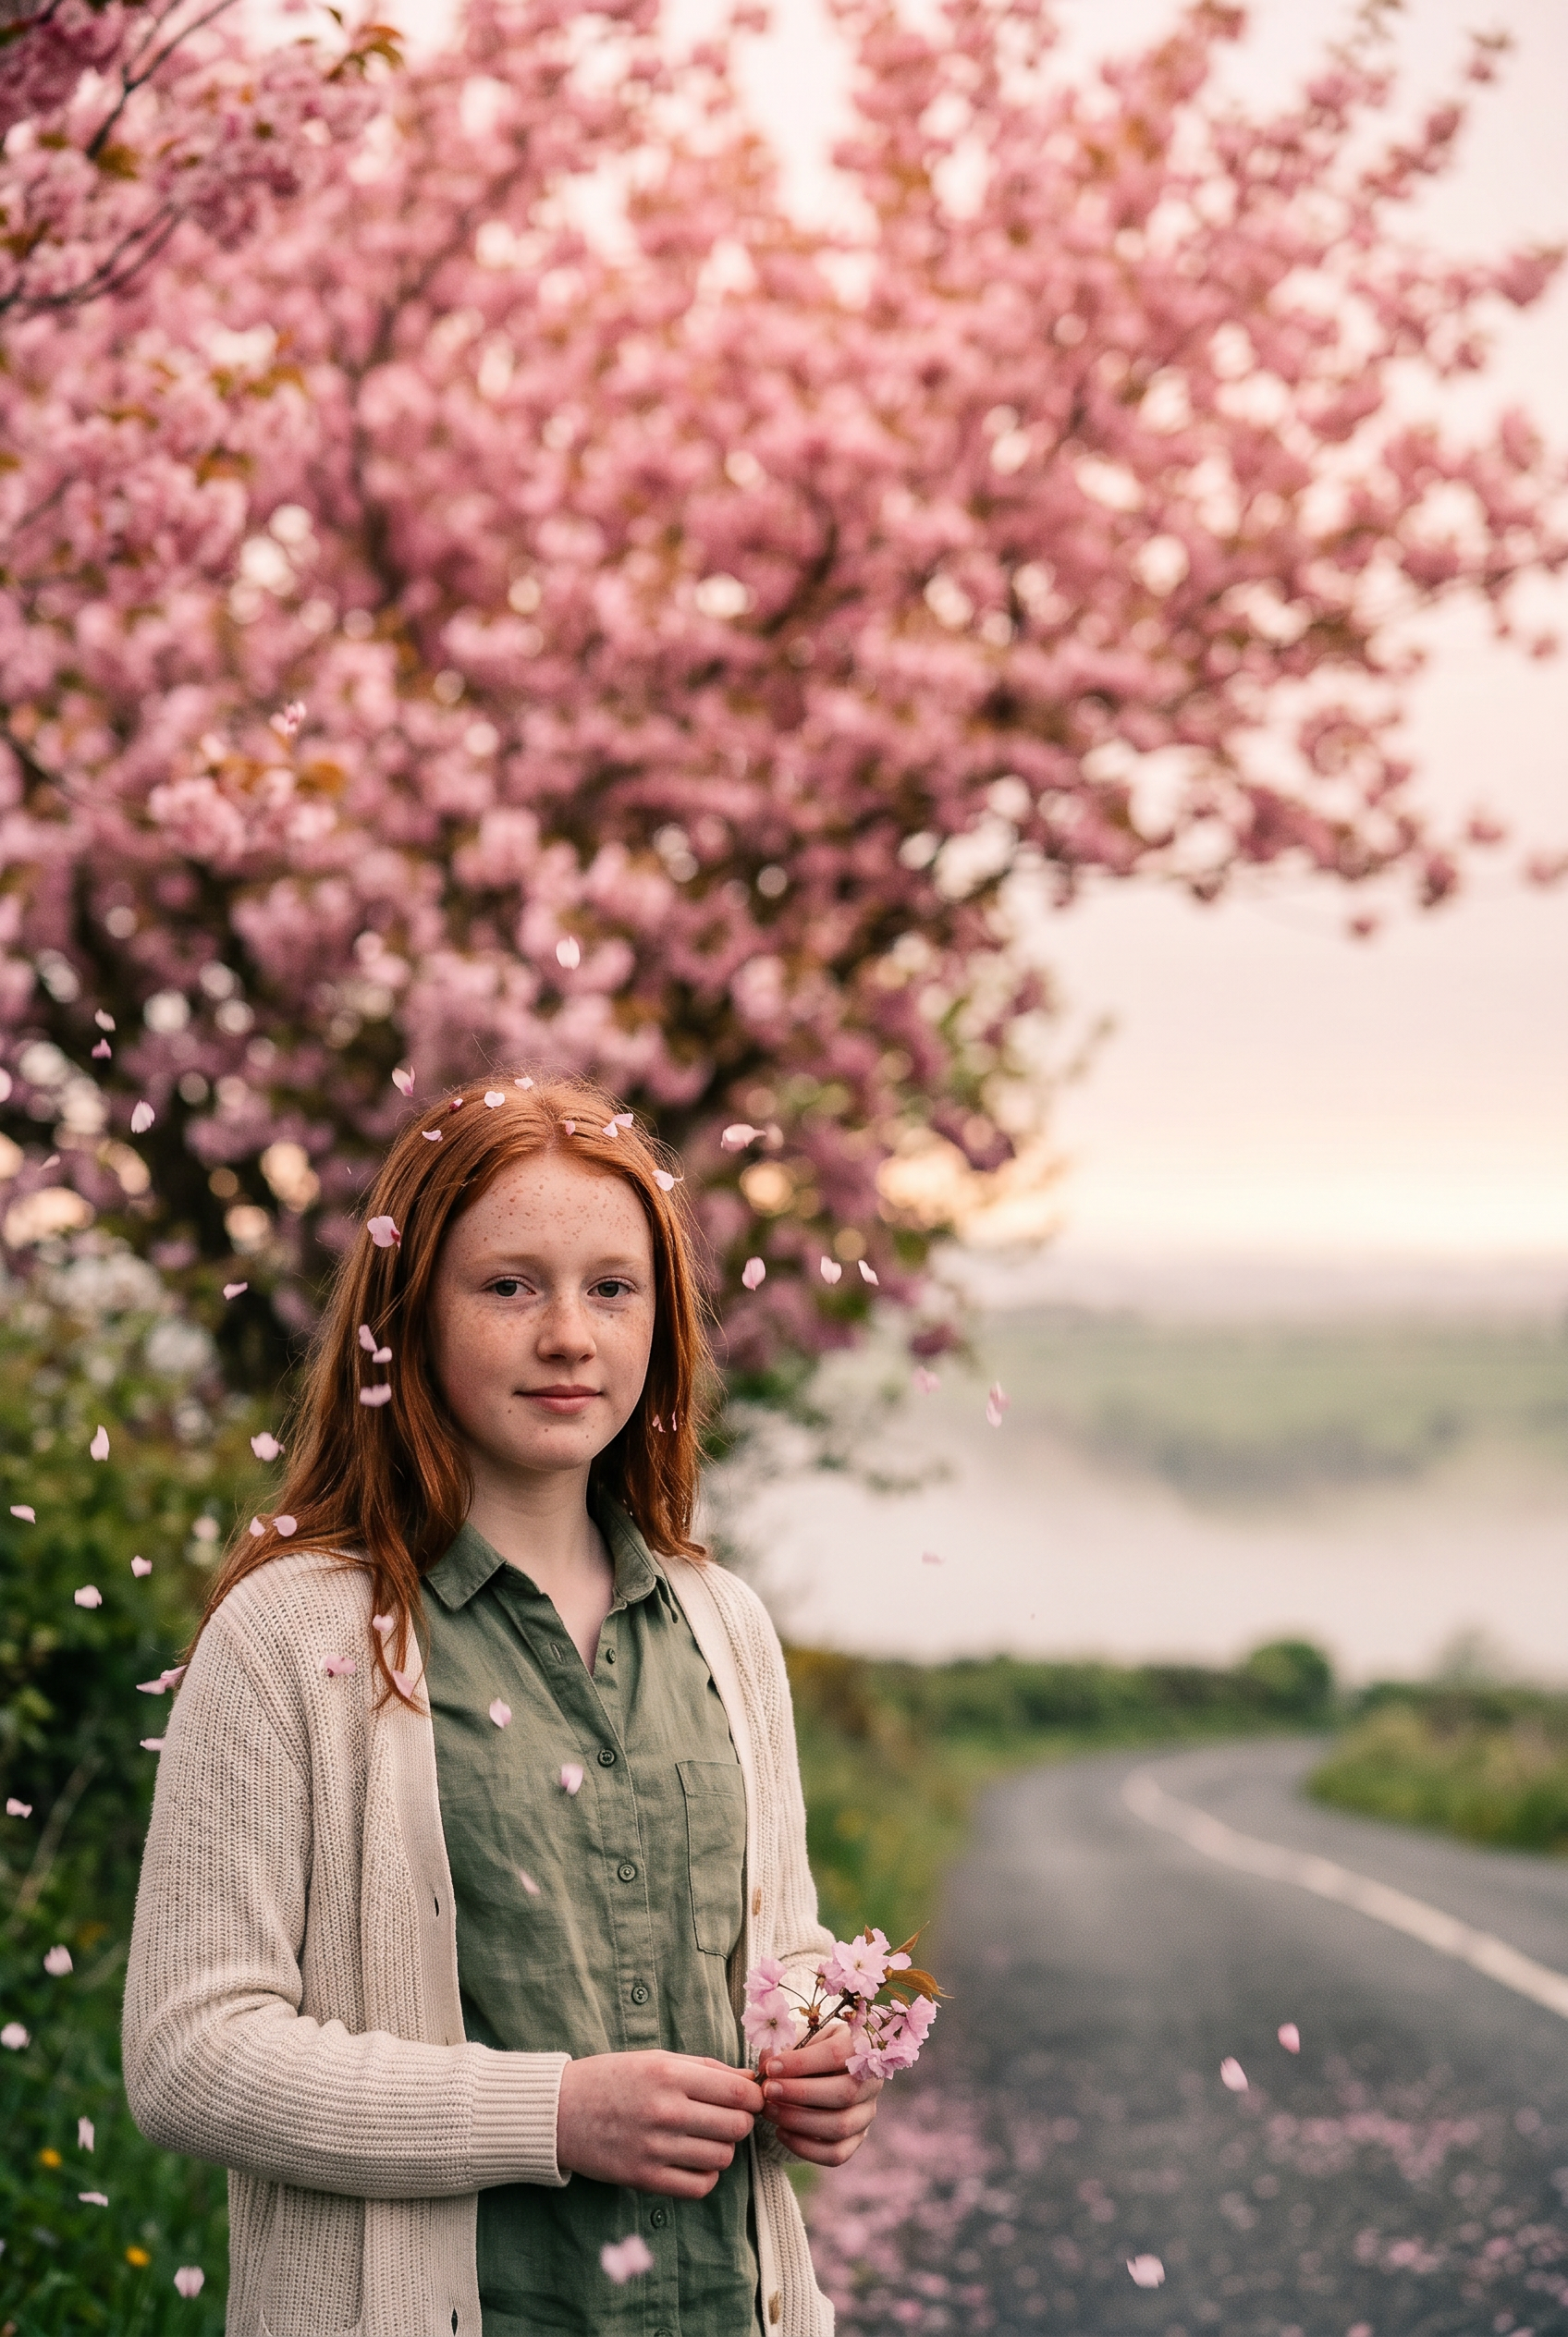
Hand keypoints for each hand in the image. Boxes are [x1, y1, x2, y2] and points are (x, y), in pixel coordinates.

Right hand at [556, 2051, 762, 2196]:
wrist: (560, 2111)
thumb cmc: (612, 2078)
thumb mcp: (657, 2059)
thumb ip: (706, 2068)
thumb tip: (750, 2079)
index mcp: (670, 2075)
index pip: (738, 2093)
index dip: (755, 2097)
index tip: (751, 2098)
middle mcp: (666, 2111)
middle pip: (736, 2127)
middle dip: (740, 2122)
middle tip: (726, 2117)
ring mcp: (655, 2148)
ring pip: (722, 2158)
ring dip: (722, 2148)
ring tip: (706, 2138)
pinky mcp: (644, 2178)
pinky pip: (699, 2187)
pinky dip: (705, 2176)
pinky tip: (693, 2161)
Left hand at [760, 2025, 883, 2166]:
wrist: (825, 2070)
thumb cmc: (812, 2048)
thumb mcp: (803, 2037)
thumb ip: (786, 2046)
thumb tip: (767, 2063)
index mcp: (860, 2047)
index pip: (837, 2054)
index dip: (802, 2062)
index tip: (771, 2067)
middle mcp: (871, 2082)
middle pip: (844, 2093)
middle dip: (800, 2094)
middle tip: (768, 2091)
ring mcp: (866, 2114)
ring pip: (840, 2126)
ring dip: (799, 2121)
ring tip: (769, 2110)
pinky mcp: (857, 2139)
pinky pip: (836, 2154)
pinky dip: (805, 2147)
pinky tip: (781, 2132)